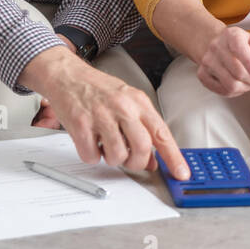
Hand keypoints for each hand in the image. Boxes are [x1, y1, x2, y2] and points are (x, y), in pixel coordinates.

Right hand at [19, 45, 190, 179]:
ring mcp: (101, 115)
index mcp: (138, 102)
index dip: (174, 157)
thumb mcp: (127, 103)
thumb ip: (143, 130)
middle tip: (130, 160)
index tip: (182, 174)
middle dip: (137, 162)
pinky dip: (91, 156)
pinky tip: (90, 142)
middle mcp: (123, 107)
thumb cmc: (98, 89)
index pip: (162, 133)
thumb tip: (154, 161)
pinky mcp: (80, 124)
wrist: (67, 74)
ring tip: (105, 145)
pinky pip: (91, 156)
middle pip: (142, 147)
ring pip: (117, 155)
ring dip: (112, 158)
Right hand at [196, 25, 249, 97]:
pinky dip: (234, 91)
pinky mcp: (202, 74)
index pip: (239, 50)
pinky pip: (222, 91)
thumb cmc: (240, 44)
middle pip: (237, 72)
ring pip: (230, 85)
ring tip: (246, 80)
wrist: (218, 45)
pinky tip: (236, 83)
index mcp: (231, 35)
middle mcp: (216, 46)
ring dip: (244, 87)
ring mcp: (207, 61)